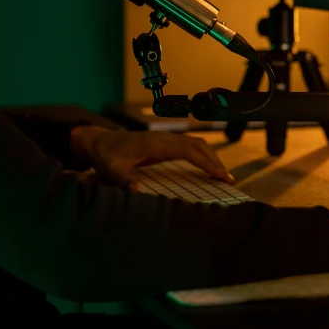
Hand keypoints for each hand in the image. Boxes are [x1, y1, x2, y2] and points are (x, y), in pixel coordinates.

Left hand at [70, 126, 234, 190]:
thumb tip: (136, 190)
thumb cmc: (106, 156)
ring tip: (223, 177)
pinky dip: (202, 155)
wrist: (99, 142)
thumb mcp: (110, 170)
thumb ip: (122, 180)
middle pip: (197, 145)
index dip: (206, 162)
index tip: (221, 176)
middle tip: (229, 181)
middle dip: (215, 161)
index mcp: (154, 143)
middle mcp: (164, 138)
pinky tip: (208, 168)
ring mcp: (165, 138)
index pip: (188, 150)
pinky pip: (189, 146)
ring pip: (195, 143)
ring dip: (211, 157)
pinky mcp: (165, 143)